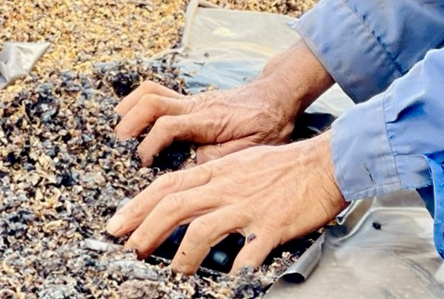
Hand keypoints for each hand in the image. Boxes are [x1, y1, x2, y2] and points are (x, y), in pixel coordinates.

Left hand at [104, 133, 345, 273]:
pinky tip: (229, 280)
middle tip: (131, 252)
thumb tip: (189, 198)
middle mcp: (227, 187)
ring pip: (201, 230)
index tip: (117, 225)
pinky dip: (236, 269)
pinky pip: (248, 251)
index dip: (137, 207)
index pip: (166, 186)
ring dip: (182, 256)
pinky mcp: (271, 225)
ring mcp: (248, 206)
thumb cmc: (285, 166)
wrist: (325, 162)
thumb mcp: (241, 163)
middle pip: (174, 206)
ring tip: (173, 273)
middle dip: (146, 231)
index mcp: (218, 171)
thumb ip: (215, 179)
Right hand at [113, 42, 333, 165]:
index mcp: (209, 120)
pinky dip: (139, 103)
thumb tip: (192, 165)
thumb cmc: (269, 124)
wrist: (278, 96)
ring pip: (151, 92)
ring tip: (119, 132)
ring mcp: (191, 101)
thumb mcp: (254, 147)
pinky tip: (132, 120)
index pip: (168, 125)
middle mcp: (196, 106)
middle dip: (130, 122)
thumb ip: (222, 156)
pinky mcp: (190, 101)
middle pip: (152, 102)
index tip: (142, 163)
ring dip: (130, 108)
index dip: (150, 144)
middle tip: (119, 146)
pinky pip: (158, 94)